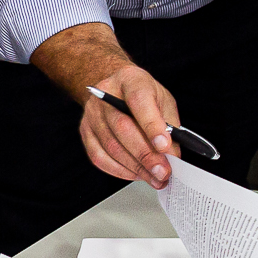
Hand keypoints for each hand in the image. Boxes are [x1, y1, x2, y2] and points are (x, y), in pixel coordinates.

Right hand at [79, 64, 182, 188]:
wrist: (116, 87)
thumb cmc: (142, 93)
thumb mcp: (162, 99)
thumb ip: (169, 124)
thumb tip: (172, 154)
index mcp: (131, 80)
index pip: (139, 101)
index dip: (152, 125)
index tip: (165, 146)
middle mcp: (106, 95)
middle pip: (123, 128)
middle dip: (145, 154)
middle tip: (162, 171)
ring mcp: (92, 114)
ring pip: (111, 147)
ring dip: (135, 167)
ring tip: (154, 177)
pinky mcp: (85, 132)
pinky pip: (99, 158)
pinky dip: (120, 170)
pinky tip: (135, 173)